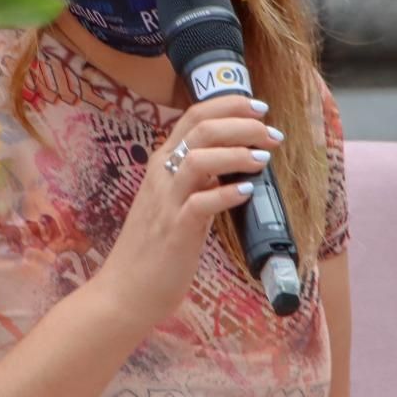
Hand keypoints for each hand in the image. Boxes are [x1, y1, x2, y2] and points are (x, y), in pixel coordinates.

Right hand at [89, 94, 282, 326]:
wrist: (125, 290)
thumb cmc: (153, 248)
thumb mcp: (172, 201)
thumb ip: (196, 180)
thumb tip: (232, 164)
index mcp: (162, 164)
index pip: (193, 116)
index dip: (229, 105)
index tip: (259, 108)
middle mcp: (162, 175)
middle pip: (201, 129)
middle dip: (242, 124)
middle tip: (272, 134)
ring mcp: (167, 202)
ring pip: (200, 159)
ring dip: (237, 153)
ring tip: (263, 159)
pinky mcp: (175, 230)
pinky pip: (202, 202)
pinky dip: (227, 193)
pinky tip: (246, 192)